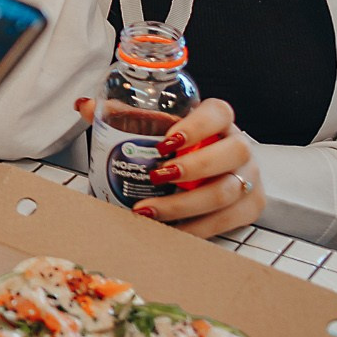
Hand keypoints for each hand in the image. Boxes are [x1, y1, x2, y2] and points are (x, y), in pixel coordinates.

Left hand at [77, 96, 263, 237]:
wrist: (218, 172)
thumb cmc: (183, 146)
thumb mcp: (158, 128)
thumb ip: (124, 115)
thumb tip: (85, 106)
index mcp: (219, 120)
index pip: (219, 112)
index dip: (197, 125)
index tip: (166, 141)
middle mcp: (240, 146)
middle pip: (232, 152)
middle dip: (194, 167)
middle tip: (156, 175)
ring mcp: (249, 177)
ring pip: (228, 190)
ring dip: (185, 204)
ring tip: (148, 210)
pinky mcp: (251, 206)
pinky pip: (228, 220)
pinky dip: (196, 228)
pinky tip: (169, 230)